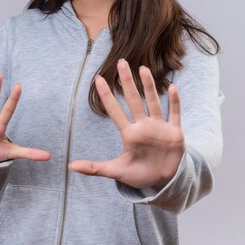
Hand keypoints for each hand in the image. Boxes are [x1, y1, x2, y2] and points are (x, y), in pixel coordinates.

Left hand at [69, 59, 184, 188]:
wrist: (163, 181)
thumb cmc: (139, 174)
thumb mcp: (116, 171)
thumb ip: (95, 168)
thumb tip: (70, 166)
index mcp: (129, 134)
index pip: (115, 111)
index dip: (107, 96)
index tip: (97, 79)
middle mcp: (143, 126)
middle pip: (133, 100)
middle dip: (127, 82)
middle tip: (121, 62)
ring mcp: (159, 127)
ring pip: (153, 102)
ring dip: (149, 87)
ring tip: (143, 69)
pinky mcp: (174, 132)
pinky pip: (174, 114)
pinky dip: (174, 102)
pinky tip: (172, 88)